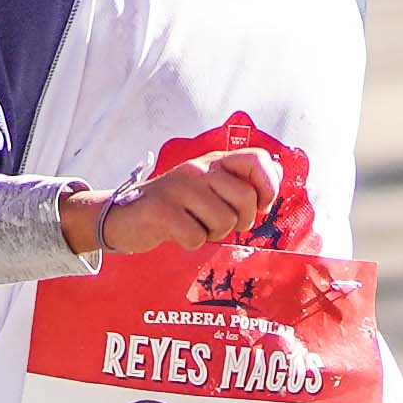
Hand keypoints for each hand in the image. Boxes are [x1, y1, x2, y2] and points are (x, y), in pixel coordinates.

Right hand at [85, 146, 283, 260]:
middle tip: (222, 224)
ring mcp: (179, 188)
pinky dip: (191, 243)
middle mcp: (198, 169)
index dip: (268, 186)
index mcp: (214, 161)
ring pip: (223, 221)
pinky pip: (197, 237)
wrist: (124, 216)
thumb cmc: (174, 206)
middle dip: (241, 221)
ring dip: (213, 234)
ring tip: (195, 226)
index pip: (258, 159)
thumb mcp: (208, 186)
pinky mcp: (162, 211)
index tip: (260, 205)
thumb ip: (241, 179)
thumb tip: (278, 171)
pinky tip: (178, 234)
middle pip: (246, 199)